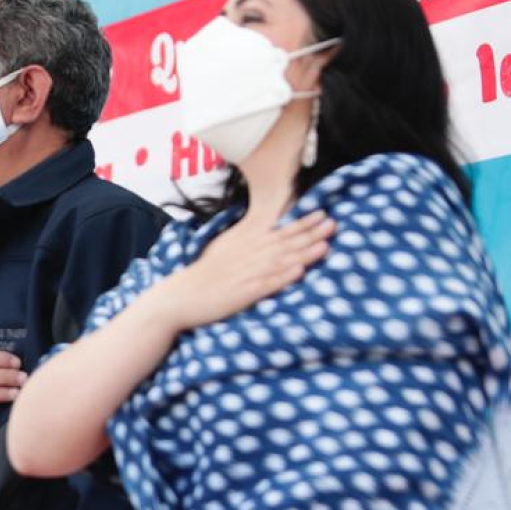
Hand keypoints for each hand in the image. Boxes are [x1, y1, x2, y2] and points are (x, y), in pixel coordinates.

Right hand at [150, 210, 335, 333]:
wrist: (178, 297)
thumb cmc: (201, 276)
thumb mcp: (222, 251)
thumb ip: (244, 242)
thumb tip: (264, 232)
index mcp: (243, 245)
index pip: (278, 231)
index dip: (302, 222)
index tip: (322, 212)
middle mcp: (247, 257)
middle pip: (284, 243)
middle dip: (310, 233)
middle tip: (333, 223)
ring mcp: (245, 275)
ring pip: (280, 261)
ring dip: (303, 253)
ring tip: (325, 244)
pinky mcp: (241, 294)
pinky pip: (266, 284)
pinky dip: (283, 277)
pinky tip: (300, 272)